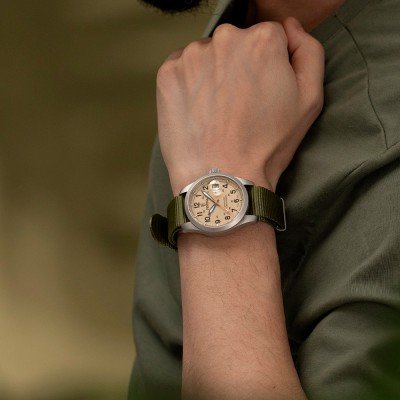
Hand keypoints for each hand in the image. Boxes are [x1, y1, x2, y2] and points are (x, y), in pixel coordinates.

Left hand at [156, 17, 323, 195]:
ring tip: (217, 111)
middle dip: (239, 67)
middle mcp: (225, 38)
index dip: (267, 67)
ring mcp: (192, 55)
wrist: (222, 176)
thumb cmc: (267, 144)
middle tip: (239, 105)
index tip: (261, 93)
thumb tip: (290, 26)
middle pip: (236, 43)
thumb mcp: (309, 100)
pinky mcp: (168, 73)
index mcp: (262, 40)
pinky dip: (190, 83)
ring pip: (208, 55)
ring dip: (213, 74)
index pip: (268, 38)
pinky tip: (199, 110)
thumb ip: (309, 52)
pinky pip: (183, 68)